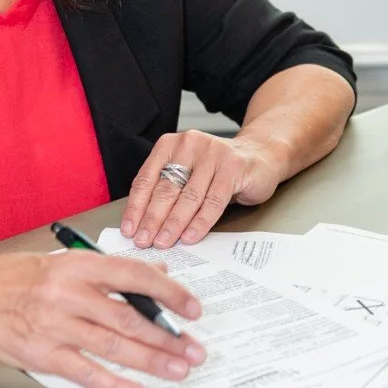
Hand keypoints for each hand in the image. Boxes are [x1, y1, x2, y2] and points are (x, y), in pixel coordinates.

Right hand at [0, 251, 205, 387]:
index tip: (191, 306)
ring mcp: (55, 325)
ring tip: (177, 369)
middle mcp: (68, 293)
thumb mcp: (61, 262)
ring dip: (151, 360)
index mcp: (76, 264)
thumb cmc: (13, 278)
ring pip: (114, 345)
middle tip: (193, 348)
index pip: (133, 274)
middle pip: (128, 316)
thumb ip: (106, 270)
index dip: (168, 292)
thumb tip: (153, 277)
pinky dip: (117, 384)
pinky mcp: (43, 354)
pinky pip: (88, 372)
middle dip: (167, 335)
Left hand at [120, 130, 282, 249]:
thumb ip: (167, 191)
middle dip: (152, 219)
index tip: (129, 229)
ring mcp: (212, 154)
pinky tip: (190, 236)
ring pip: (188, 196)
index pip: (146, 179)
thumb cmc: (216, 170)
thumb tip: (142, 224)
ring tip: (163, 242)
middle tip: (143, 241)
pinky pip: (213, 201)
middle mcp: (189, 145)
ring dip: (173, 224)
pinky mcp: (233, 167)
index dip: (136, 206)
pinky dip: (200, 222)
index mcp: (170, 145)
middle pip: (165, 188)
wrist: (259, 156)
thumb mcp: (187, 173)